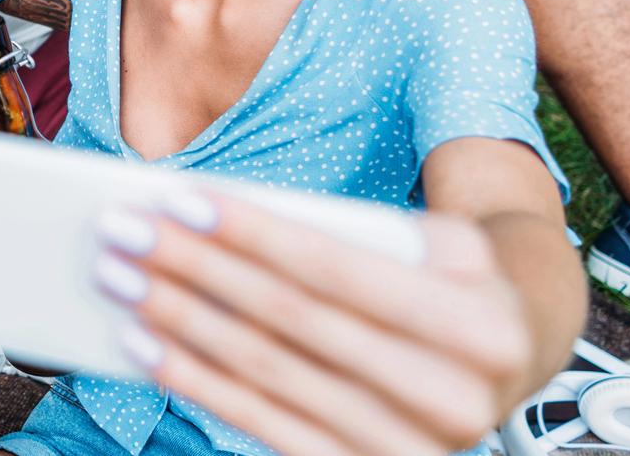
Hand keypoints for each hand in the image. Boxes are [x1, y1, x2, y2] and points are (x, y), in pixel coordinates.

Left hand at [92, 195, 533, 455]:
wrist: (512, 361)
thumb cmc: (448, 284)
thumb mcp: (444, 245)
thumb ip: (365, 231)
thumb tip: (229, 219)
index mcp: (478, 326)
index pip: (335, 269)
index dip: (252, 233)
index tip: (177, 199)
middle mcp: (450, 397)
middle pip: (287, 319)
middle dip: (194, 270)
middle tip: (122, 231)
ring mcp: (406, 447)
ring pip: (263, 373)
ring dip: (177, 322)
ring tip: (117, 278)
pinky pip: (258, 423)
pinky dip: (193, 381)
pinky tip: (144, 345)